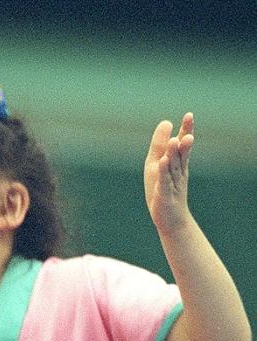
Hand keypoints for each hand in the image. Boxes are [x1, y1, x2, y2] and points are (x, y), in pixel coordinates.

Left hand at [143, 113, 194, 233]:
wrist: (171, 219)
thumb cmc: (164, 189)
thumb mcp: (158, 164)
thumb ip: (161, 145)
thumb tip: (166, 122)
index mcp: (177, 163)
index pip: (182, 145)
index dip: (186, 130)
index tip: (189, 115)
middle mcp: (177, 171)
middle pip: (180, 153)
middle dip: (184, 140)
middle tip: (188, 124)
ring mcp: (172, 183)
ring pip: (173, 166)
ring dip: (173, 154)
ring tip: (174, 140)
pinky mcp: (164, 195)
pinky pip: (164, 182)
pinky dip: (163, 172)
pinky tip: (162, 162)